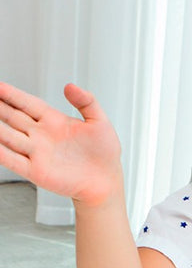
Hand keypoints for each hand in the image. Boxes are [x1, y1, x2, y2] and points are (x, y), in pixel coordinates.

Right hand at [0, 82, 121, 206]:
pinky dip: (0, 153)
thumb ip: (87, 102)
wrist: (106, 181)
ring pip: (8, 137)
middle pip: (12, 117)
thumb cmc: (104, 153)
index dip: (11, 95)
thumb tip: (70, 86)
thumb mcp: (100, 122)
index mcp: (54, 121)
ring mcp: (37, 153)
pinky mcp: (36, 171)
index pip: (27, 104)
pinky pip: (13, 160)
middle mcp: (41, 136)